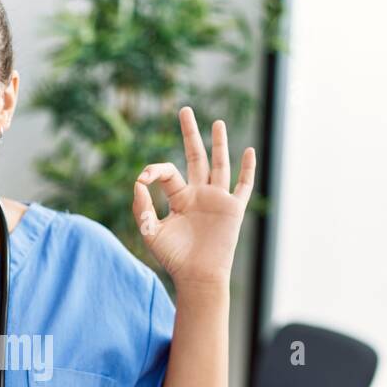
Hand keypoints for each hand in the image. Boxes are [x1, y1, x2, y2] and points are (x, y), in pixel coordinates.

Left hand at [132, 106, 255, 290]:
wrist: (197, 276)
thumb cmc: (174, 258)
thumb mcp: (151, 232)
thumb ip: (142, 207)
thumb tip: (138, 182)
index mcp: (178, 198)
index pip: (167, 172)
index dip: (154, 170)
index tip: (143, 178)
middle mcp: (198, 194)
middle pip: (195, 156)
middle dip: (189, 134)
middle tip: (184, 110)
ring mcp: (217, 200)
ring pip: (219, 165)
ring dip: (219, 143)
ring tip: (216, 122)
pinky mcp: (233, 209)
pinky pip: (243, 186)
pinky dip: (248, 169)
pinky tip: (249, 151)